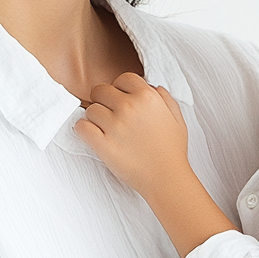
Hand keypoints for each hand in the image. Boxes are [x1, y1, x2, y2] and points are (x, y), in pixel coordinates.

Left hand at [75, 73, 189, 196]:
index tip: (121, 99)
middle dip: (103, 100)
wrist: (167, 179)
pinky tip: (93, 136)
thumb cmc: (172, 150)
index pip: (123, 78)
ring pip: (90, 109)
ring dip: (94, 118)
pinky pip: (81, 127)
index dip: (120, 88)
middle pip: (101, 90)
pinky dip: (83, 130)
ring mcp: (115, 125)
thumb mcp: (177, 118)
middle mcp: (130, 107)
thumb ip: (164, 98)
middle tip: (109, 114)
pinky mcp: (103, 144)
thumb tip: (152, 87)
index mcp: (148, 97)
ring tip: (104, 129)